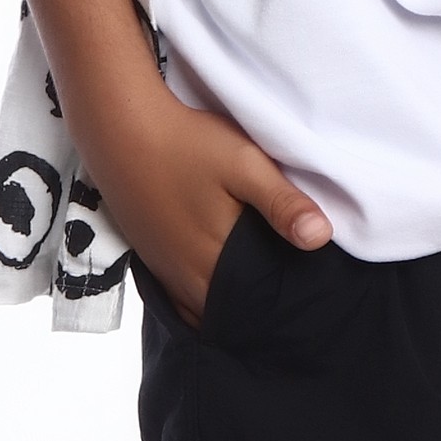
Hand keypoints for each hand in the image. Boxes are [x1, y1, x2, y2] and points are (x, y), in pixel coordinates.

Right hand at [83, 83, 331, 329]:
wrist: (119, 128)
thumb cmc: (187, 144)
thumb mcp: (245, 164)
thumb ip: (282, 203)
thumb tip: (321, 239)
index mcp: (214, 262)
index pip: (256, 309)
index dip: (280, 308)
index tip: (304, 300)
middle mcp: (186, 276)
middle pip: (230, 312)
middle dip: (257, 310)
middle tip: (288, 297)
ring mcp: (164, 269)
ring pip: (203, 306)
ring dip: (229, 303)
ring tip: (258, 291)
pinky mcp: (150, 256)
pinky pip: (180, 294)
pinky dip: (201, 295)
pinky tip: (218, 280)